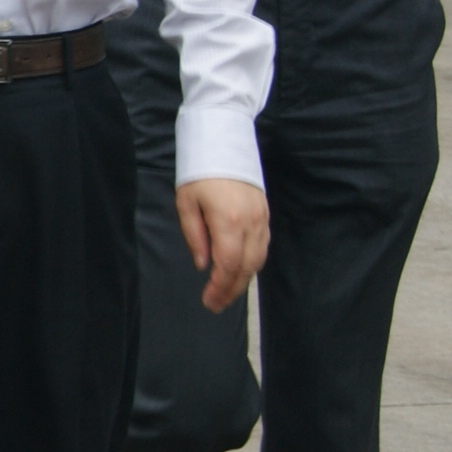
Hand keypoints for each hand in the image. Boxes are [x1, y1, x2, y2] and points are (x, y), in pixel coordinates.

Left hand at [177, 177, 269, 313]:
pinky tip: (240, 272)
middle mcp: (250, 223)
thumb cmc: (199, 174)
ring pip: (258, 260)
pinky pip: (263, 247)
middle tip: (216, 305)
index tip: (209, 301)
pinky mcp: (265, 215)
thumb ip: (195, 237)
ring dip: (243, 280)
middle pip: (246, 268)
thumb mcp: (186, 204)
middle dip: (232, 290)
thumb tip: (204, 266)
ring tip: (227, 294)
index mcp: (228, 221)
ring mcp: (261, 219)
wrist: (225, 145)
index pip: (228, 264)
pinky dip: (253, 264)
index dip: (220, 287)